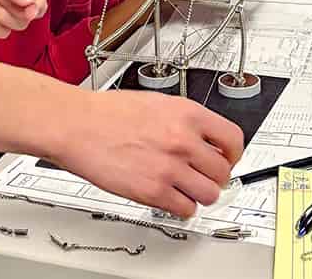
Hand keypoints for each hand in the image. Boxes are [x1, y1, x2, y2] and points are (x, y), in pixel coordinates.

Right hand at [56, 89, 243, 216]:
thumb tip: (205, 137)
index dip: (233, 153)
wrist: (78, 125)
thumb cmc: (109, 112)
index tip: (227, 158)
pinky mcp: (153, 191)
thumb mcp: (157, 102)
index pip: (233, 139)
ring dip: (199, 193)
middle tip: (202, 175)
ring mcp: (169, 167)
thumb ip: (184, 120)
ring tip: (185, 187)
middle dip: (214, 176)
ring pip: (209, 195)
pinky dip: (181, 207)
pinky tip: (170, 196)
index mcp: (186, 113)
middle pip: (223, 172)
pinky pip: (185, 209)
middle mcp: (182, 140)